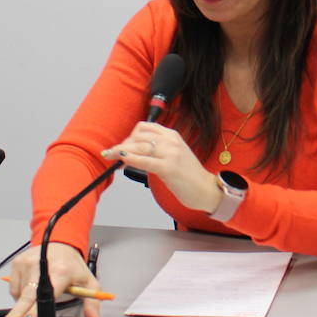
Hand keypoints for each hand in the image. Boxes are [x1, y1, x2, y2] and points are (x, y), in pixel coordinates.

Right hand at [0, 242, 104, 316]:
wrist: (61, 243)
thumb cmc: (72, 264)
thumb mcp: (88, 282)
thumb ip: (92, 303)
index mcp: (61, 271)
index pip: (46, 294)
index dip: (36, 309)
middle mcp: (41, 265)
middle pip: (27, 296)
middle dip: (17, 314)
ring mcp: (27, 263)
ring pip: (19, 295)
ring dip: (25, 302)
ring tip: (38, 292)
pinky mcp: (17, 262)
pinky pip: (14, 288)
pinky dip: (20, 293)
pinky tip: (31, 286)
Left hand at [103, 122, 222, 213]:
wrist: (205, 189)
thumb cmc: (189, 176)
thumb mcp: (173, 156)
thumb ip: (156, 151)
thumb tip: (132, 153)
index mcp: (172, 135)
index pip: (144, 127)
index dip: (130, 135)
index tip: (122, 146)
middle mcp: (171, 141)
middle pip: (139, 136)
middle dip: (122, 145)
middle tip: (113, 154)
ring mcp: (171, 153)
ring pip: (139, 146)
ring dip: (121, 151)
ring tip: (111, 156)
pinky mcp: (169, 168)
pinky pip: (145, 161)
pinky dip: (131, 159)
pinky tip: (122, 160)